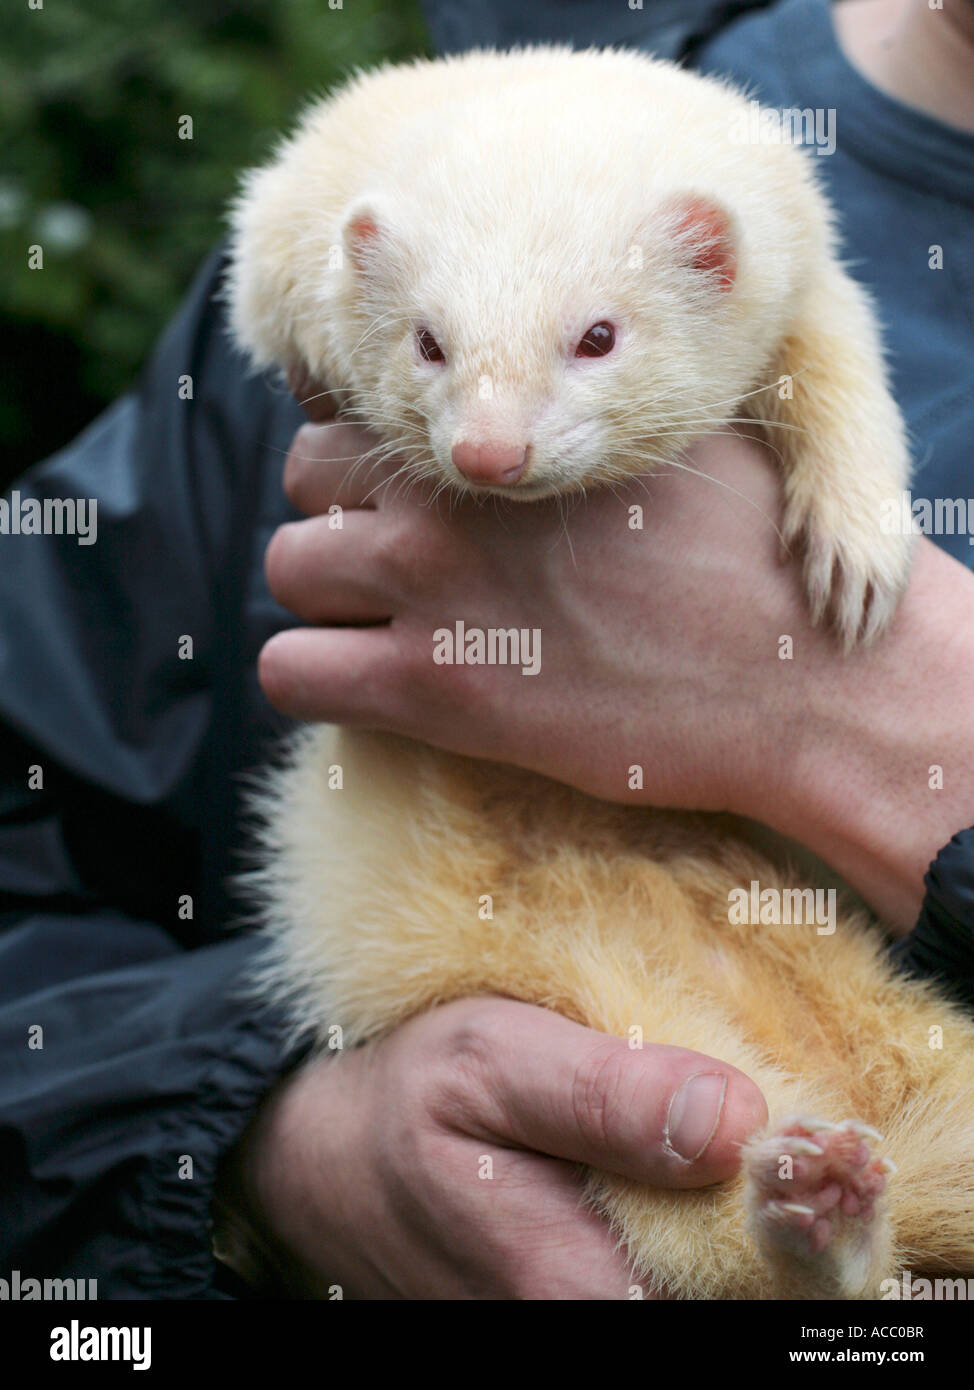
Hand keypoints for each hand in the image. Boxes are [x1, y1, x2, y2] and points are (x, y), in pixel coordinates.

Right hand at [215, 997, 766, 1297]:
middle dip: (766, 1204)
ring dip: (733, 1205)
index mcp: (579, 1289)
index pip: (750, 1282)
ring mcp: (589, 1317)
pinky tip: (682, 1154)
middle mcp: (590, 1326)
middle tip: (757, 1115)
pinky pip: (677, 1268)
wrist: (329, 1156)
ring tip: (721, 1125)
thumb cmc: (408, 1099)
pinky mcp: (589, 1301)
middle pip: (739, 1284)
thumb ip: (608, 1095)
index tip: (797, 1132)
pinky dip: (699, 1211)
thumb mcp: (493, 1061)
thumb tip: (736, 1121)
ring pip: (711, 1276)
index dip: (794, 1212)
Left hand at [260, 421, 973, 929]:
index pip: (357, 405)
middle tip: (396, 567)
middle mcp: (446, 497)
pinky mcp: (433, 694)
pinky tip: (374, 691)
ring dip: (323, 602)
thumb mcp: (667, 436)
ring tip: (386, 631)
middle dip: (338, 517)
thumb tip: (518, 411)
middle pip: (304, 477)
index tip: (396, 497)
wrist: (795, 677)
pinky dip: (316, 680)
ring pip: (284, 571)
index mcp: (501, 426)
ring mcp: (428, 593)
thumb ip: (570, 413)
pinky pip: (289, 676)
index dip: (370, 456)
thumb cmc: (748, 555)